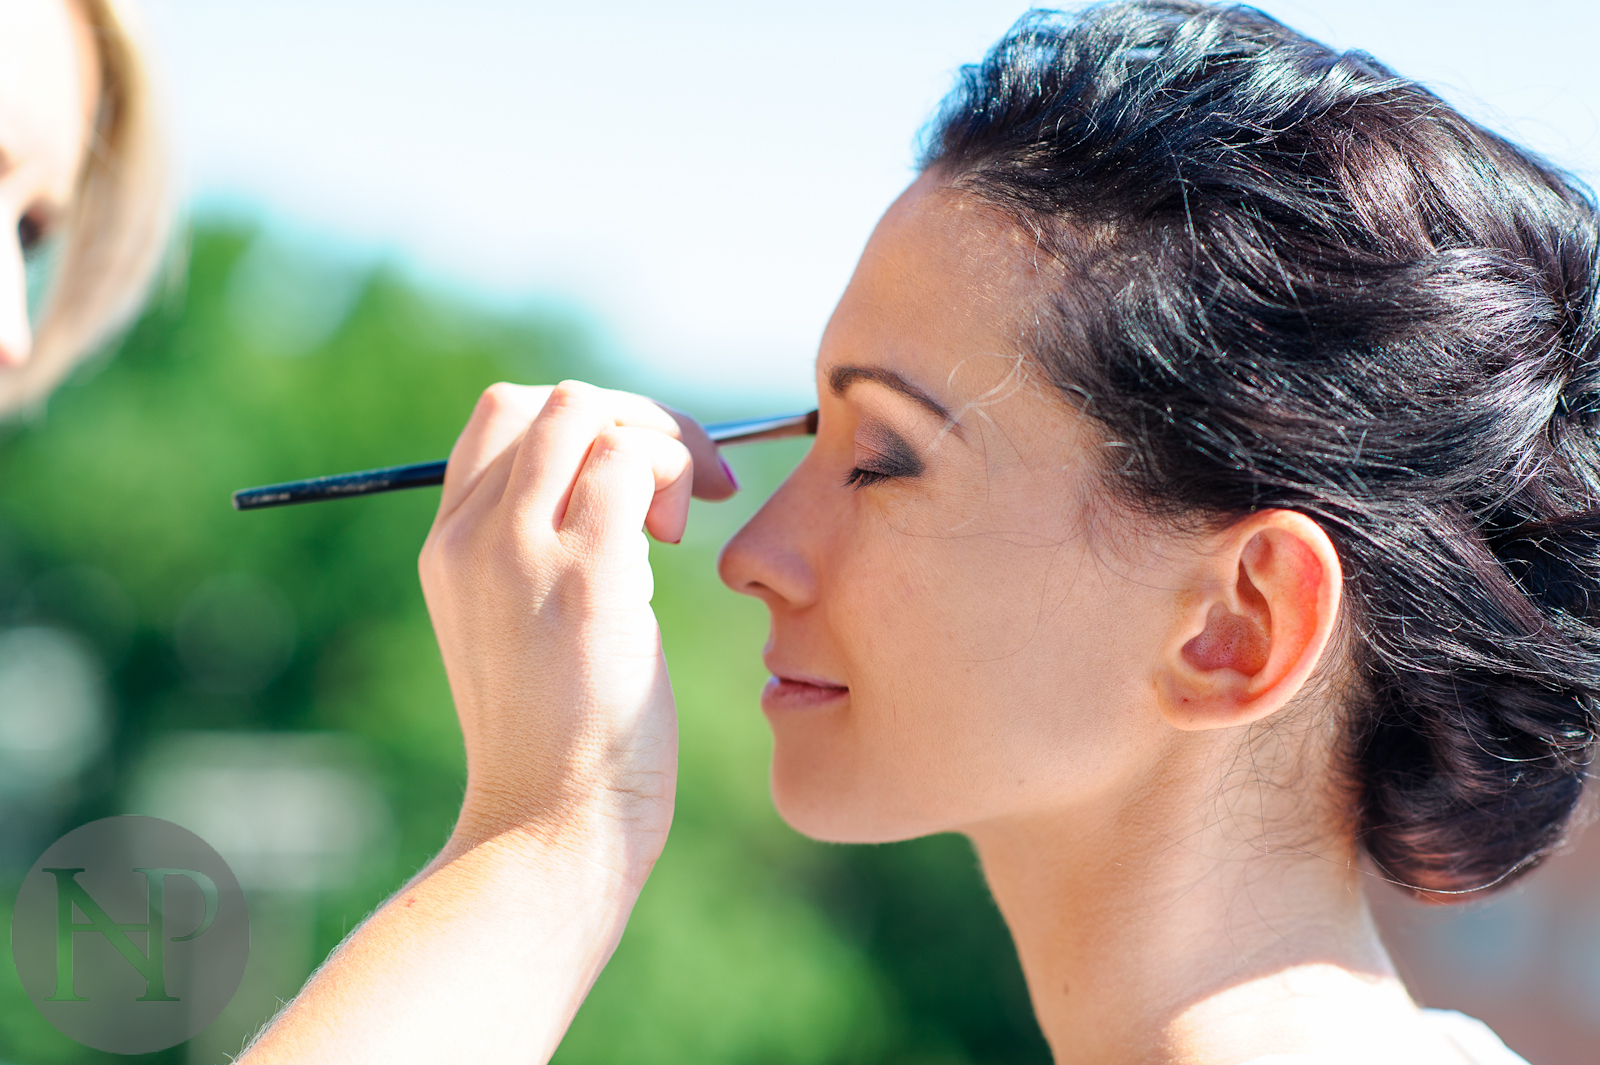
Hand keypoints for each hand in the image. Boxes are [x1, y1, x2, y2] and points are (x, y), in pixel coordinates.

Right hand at [418, 380, 736, 872]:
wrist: (548, 829)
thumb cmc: (561, 747)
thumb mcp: (527, 632)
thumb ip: (545, 556)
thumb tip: (618, 492)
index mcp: (448, 549)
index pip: (505, 422)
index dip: (584, 432)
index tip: (638, 491)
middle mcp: (468, 538)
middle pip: (542, 402)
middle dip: (626, 420)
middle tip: (676, 487)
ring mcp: (518, 550)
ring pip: (586, 411)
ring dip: (655, 441)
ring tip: (677, 521)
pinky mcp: (586, 575)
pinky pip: (630, 459)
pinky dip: (673, 471)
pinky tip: (681, 541)